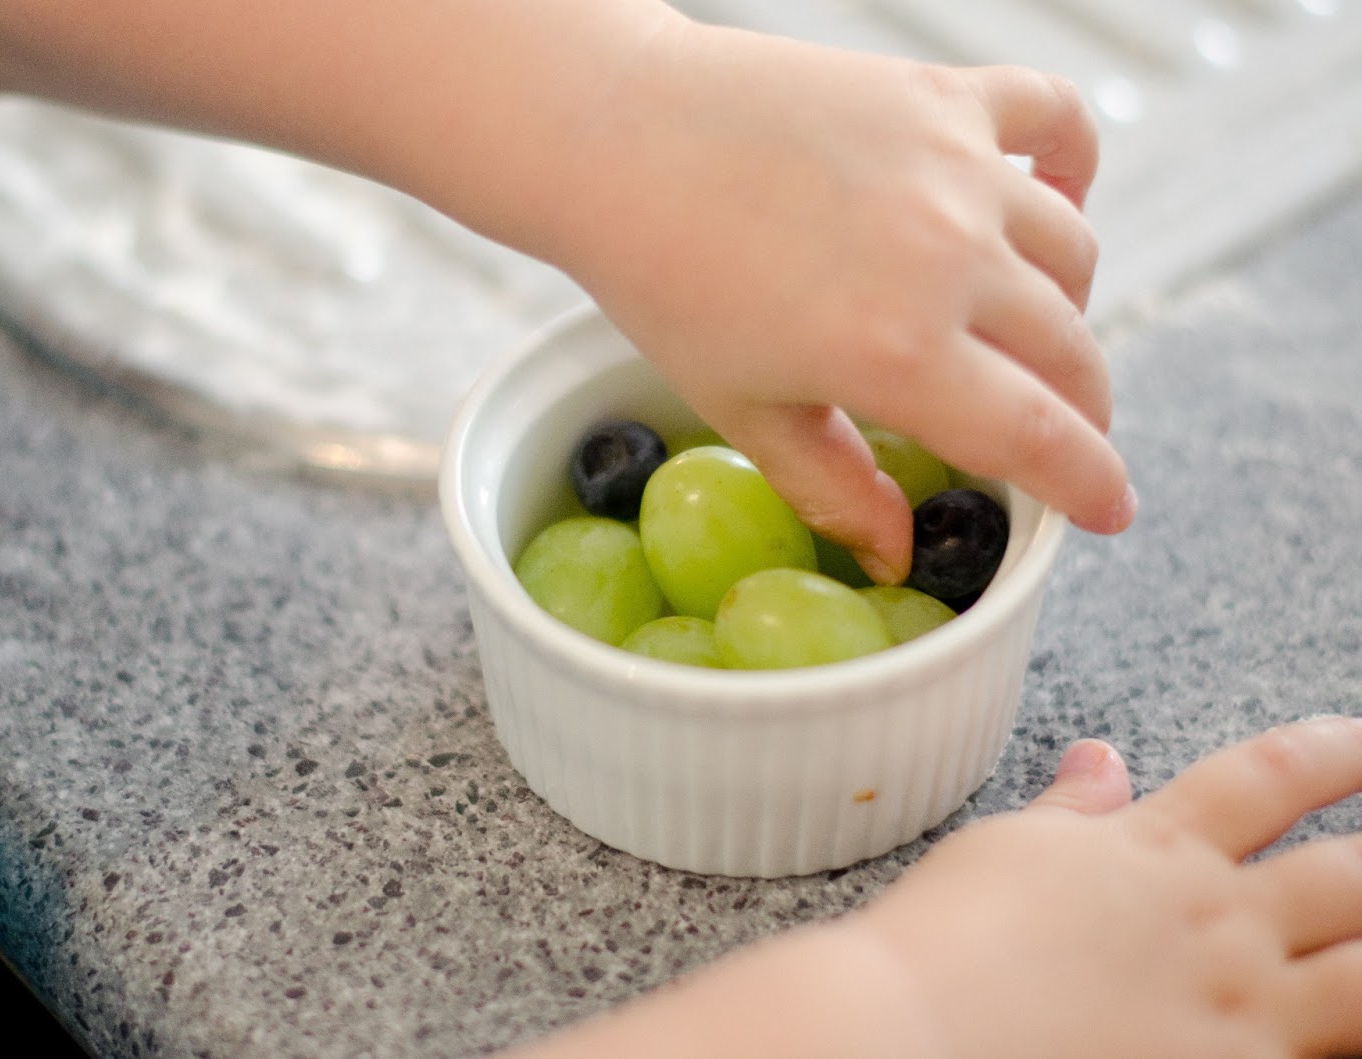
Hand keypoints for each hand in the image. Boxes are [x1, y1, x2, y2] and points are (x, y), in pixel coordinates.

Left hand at [552, 27, 1132, 581]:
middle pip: (1070, 353)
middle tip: (1056, 430)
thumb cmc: (664, 282)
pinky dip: (1073, 161)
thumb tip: (896, 556)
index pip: (1037, 437)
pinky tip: (1051, 195)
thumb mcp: (744, 409)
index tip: (1110, 510)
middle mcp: (949, 260)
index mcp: (898, 353)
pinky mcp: (943, 95)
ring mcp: (956, 169)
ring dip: (1067, 307)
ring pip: (1073, 251)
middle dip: (1080, 410)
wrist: (618, 139)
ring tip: (1024, 330)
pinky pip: (1056, 120)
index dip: (1088, 483)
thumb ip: (834, 487)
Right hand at [858, 717, 1361, 1056]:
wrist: (917, 1028)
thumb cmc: (948, 939)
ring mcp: (1239, 1010)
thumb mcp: (1010, 850)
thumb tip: (1100, 760)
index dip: (1333, 754)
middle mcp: (1217, 922)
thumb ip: (1072, 811)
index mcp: (1158, 850)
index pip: (1269, 777)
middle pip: (1350, 877)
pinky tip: (1342, 1038)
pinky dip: (1338, 1041)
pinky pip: (1326, 1055)